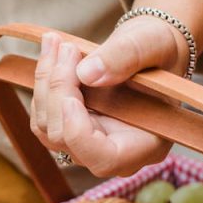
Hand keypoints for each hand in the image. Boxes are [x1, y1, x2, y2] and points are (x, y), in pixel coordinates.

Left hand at [30, 20, 187, 177]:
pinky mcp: (69, 130)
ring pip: (47, 128)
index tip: (70, 97)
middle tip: (66, 47)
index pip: (103, 159)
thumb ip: (126, 56)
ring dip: (45, 83)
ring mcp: (87, 145)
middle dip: (59, 90)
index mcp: (145, 146)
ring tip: (55, 43)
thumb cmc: (159, 51)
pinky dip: (42, 83)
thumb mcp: (152, 43)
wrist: (148, 50)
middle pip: (66, 138)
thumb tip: (86, 74)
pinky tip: (51, 52)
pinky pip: (43, 116)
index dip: (78, 132)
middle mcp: (113, 154)